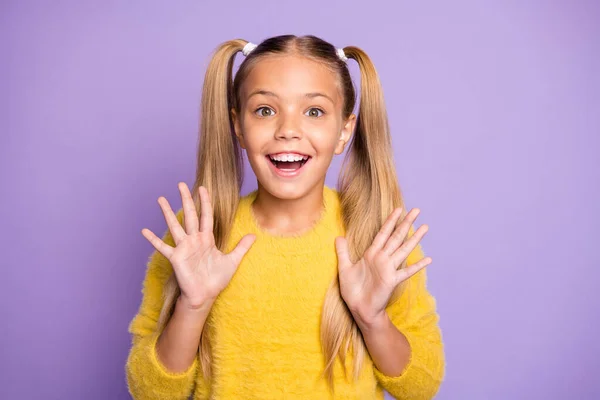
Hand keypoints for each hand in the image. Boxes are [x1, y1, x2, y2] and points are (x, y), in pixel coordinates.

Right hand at [141, 182, 255, 308]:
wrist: (205, 297)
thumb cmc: (216, 280)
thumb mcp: (232, 261)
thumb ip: (242, 247)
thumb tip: (255, 235)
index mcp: (207, 239)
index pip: (206, 216)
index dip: (205, 202)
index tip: (202, 187)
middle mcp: (194, 240)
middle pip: (190, 215)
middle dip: (186, 199)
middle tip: (180, 184)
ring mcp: (184, 248)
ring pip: (175, 226)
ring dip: (167, 213)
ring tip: (161, 199)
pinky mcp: (176, 258)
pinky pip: (163, 247)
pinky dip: (153, 240)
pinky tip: (144, 230)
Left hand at [335, 207, 431, 324]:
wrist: (359, 309)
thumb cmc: (352, 290)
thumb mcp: (344, 268)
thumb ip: (343, 252)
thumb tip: (338, 237)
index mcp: (371, 254)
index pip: (383, 233)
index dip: (390, 221)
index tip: (398, 209)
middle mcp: (382, 259)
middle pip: (396, 237)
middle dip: (406, 223)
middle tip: (417, 210)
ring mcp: (389, 269)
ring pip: (403, 249)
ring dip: (414, 239)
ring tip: (425, 227)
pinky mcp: (392, 280)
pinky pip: (406, 272)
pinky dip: (417, 266)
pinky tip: (428, 260)